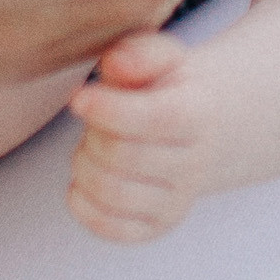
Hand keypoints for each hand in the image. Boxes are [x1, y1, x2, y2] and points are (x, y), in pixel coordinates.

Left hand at [65, 33, 216, 243]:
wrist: (200, 130)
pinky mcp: (156, 227)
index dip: (109, 110)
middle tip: (94, 120)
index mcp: (197, 114)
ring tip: (92, 146)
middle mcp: (193, 165)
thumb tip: (116, 65)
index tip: (78, 97)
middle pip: (122, 156)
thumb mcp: (162, 56)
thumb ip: (140, 52)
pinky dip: (82, 202)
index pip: (154, 119)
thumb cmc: (168, 86)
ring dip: (85, 165)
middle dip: (94, 134)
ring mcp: (176, 202)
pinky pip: (109, 227)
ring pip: (111, 193)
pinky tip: (85, 179)